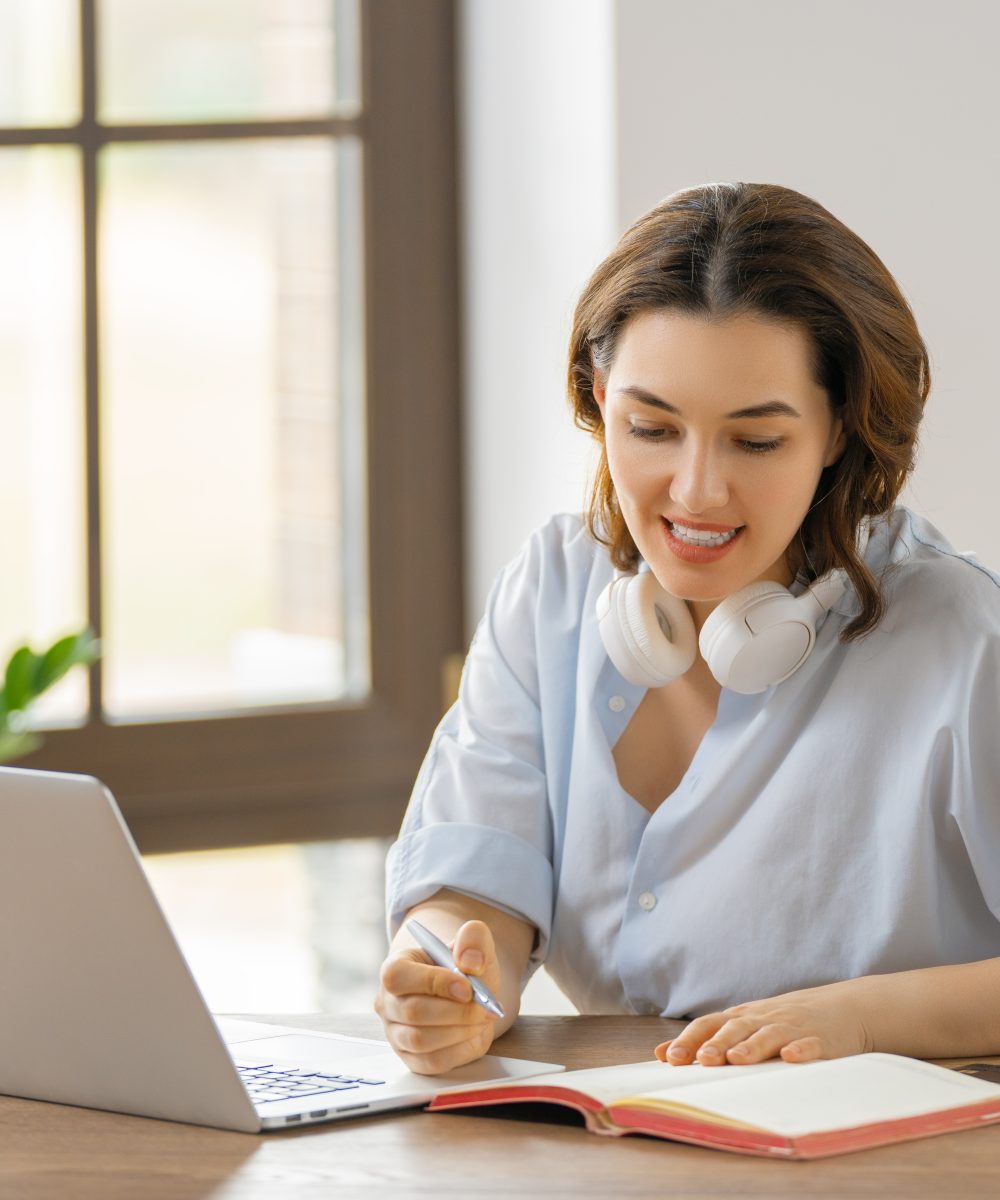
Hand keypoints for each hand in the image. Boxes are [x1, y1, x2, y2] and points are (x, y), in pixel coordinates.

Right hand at [375, 919, 502, 1074]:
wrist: (466, 993)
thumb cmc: (463, 967)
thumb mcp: (473, 943)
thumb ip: (473, 939)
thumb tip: (471, 962)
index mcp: (395, 968)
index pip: (398, 976)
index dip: (434, 982)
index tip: (467, 987)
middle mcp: (388, 1002)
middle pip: (413, 1012)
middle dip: (456, 1011)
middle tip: (485, 1008)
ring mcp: (396, 1034)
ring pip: (421, 1041)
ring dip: (460, 1031)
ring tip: (482, 1018)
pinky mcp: (412, 1058)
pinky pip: (432, 1063)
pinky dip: (460, 1050)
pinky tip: (475, 1034)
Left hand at [654, 981, 875, 1066]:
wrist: (840, 1008)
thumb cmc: (781, 1023)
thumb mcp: (743, 1027)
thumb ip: (704, 1040)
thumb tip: (660, 1055)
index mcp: (740, 1019)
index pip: (708, 1025)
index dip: (689, 1040)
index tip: (669, 1059)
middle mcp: (761, 1020)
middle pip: (734, 1029)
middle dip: (716, 1044)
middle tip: (701, 1060)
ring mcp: (791, 1027)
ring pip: (768, 1035)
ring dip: (751, 1046)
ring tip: (736, 1059)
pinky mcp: (821, 1039)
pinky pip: (810, 1044)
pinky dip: (801, 1050)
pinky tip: (792, 1057)